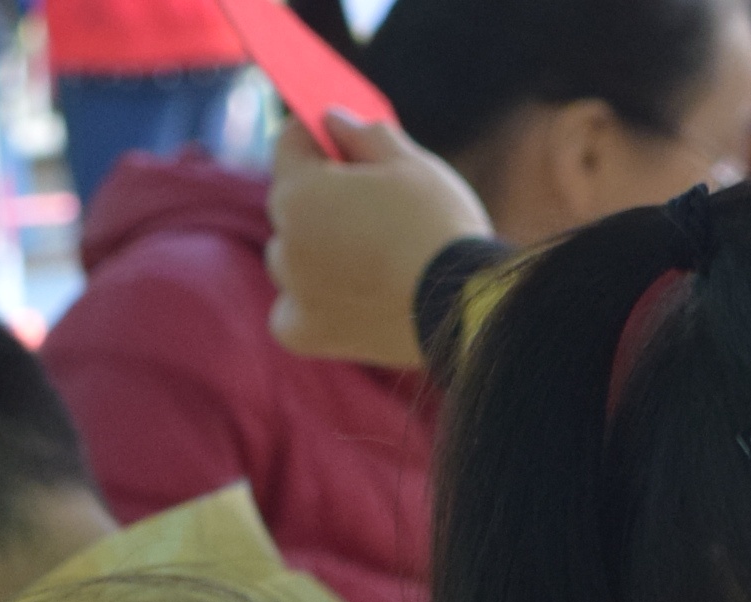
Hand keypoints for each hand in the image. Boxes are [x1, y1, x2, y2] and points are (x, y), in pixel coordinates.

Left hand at [265, 114, 488, 366]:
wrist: (466, 306)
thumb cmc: (439, 228)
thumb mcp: (410, 163)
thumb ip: (364, 135)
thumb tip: (334, 120)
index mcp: (300, 190)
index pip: (289, 143)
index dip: (319, 136)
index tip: (343, 143)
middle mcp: (284, 240)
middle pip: (291, 203)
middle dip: (321, 196)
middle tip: (370, 205)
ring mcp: (294, 290)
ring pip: (291, 258)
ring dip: (315, 251)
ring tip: (367, 258)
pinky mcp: (306, 332)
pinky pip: (291, 311)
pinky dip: (310, 304)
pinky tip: (346, 299)